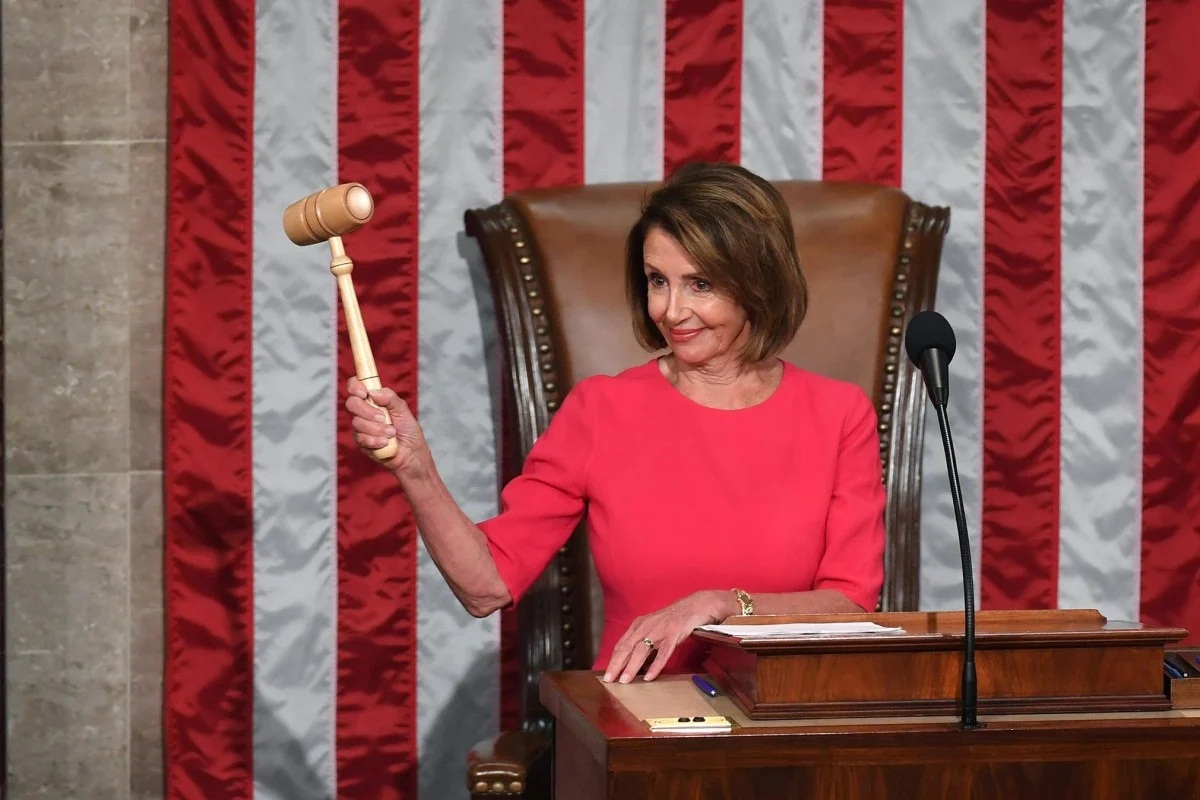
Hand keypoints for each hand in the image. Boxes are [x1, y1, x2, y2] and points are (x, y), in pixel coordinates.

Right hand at [344, 376, 426, 473]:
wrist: (411, 452)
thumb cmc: (408, 429)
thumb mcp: (403, 409)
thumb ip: (390, 398)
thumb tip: (373, 392)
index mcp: (372, 400)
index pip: (355, 386)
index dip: (355, 386)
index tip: (364, 393)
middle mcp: (363, 412)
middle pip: (352, 404)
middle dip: (368, 411)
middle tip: (383, 418)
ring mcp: (360, 428)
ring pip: (357, 423)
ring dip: (378, 429)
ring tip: (392, 433)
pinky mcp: (361, 443)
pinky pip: (362, 438)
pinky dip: (376, 441)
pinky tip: (386, 443)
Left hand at [602, 590, 733, 683]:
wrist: (692, 606)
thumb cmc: (671, 619)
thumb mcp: (652, 627)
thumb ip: (641, 640)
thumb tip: (630, 660)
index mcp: (638, 625)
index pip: (621, 644)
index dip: (613, 660)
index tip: (607, 674)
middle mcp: (646, 626)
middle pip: (627, 647)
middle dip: (616, 664)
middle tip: (609, 679)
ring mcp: (659, 630)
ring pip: (642, 650)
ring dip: (632, 666)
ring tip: (625, 680)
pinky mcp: (673, 634)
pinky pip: (662, 652)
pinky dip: (655, 665)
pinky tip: (649, 676)